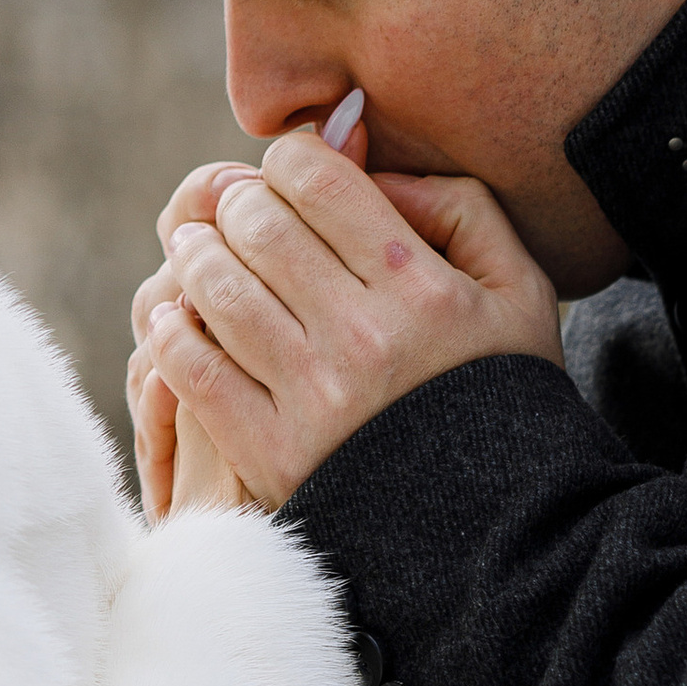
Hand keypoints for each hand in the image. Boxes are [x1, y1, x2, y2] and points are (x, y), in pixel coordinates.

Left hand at [144, 133, 561, 505]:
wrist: (497, 525)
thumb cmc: (499, 390)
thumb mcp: (517, 288)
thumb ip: (460, 208)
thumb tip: (373, 172)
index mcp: (420, 286)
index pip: (317, 180)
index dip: (287, 160)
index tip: (286, 174)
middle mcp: (363, 336)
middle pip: (257, 226)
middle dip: (236, 203)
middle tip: (232, 209)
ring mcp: (313, 398)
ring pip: (216, 290)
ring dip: (193, 255)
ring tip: (196, 249)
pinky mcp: (273, 455)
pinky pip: (193, 373)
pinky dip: (169, 334)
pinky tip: (173, 318)